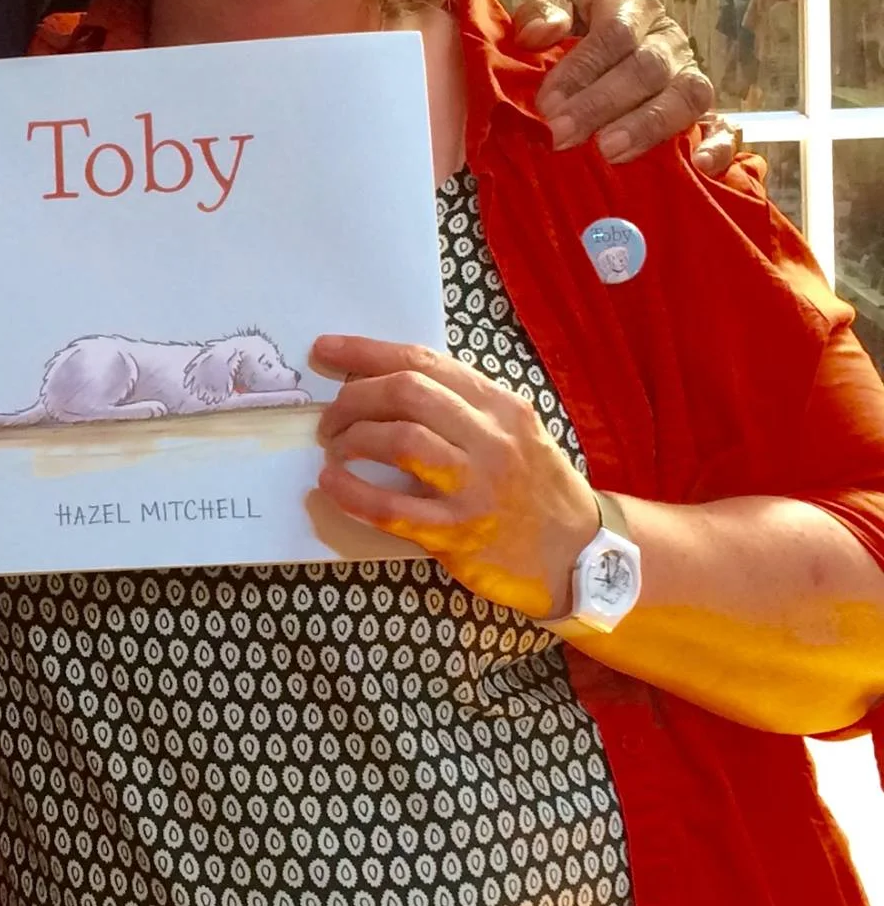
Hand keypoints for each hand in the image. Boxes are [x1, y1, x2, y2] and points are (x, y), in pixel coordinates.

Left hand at [311, 334, 597, 619]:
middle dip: (354, 398)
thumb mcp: (513, 431)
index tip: (325, 350)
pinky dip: (351, 492)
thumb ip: (461, 406)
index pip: (424, 362)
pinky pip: (391, 508)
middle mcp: (492, 439)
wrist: (580, 555)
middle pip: (406, 393)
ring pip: (400, 440)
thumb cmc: (535, 487)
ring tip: (335, 447)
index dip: (366, 352)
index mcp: (502, 406)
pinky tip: (331, 484)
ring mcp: (477, 487)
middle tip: (331, 417)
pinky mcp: (459, 533)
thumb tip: (381, 381)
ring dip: (352, 439)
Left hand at [515, 0, 717, 165]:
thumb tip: (536, 34)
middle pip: (647, 68)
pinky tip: (698, 165)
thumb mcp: (556, 11)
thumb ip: (541, 13)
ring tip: (608, 152)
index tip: (546, 104)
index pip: (615, 34)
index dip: (581, 69)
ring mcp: (692, 75)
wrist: (608, 53)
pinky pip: (726, 128)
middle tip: (562, 135)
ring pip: (686, 96)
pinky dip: (718, 146)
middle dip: (600, 104)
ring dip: (648, 126)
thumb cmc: (575, 31)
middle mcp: (668, 39)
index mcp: (633, 5)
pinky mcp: (710, 112)